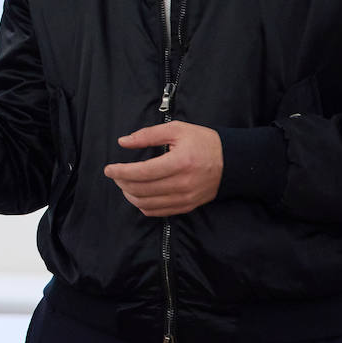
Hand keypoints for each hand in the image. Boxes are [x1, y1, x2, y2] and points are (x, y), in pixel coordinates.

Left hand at [103, 121, 222, 216]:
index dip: (120, 172)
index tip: (109, 169)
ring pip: (146, 204)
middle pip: (141, 190)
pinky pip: (158, 212)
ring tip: (124, 184)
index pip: (142, 173)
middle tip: (116, 174)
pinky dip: (142, 205)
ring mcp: (185, 198)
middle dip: (122, 183)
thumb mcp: (177, 130)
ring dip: (130, 195)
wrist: (232, 162)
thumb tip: (123, 142)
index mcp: (179, 162)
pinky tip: (138, 195)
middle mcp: (182, 184)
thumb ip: (147, 135)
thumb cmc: (203, 142)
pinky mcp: (187, 206)